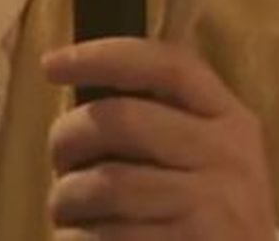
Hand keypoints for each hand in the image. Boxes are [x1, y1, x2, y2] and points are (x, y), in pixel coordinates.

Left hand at [42, 37, 275, 239]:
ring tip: (66, 210)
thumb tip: (73, 76)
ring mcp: (213, 207)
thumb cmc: (207, 211)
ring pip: (106, 184)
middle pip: (120, 119)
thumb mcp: (204, 155)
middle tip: (59, 162)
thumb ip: (156, 116)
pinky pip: (106, 236)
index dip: (102, 55)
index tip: (50, 65)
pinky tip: (79, 240)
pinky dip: (76, 238)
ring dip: (66, 198)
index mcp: (229, 119)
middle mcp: (227, 156)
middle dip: (67, 138)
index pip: (166, 65)